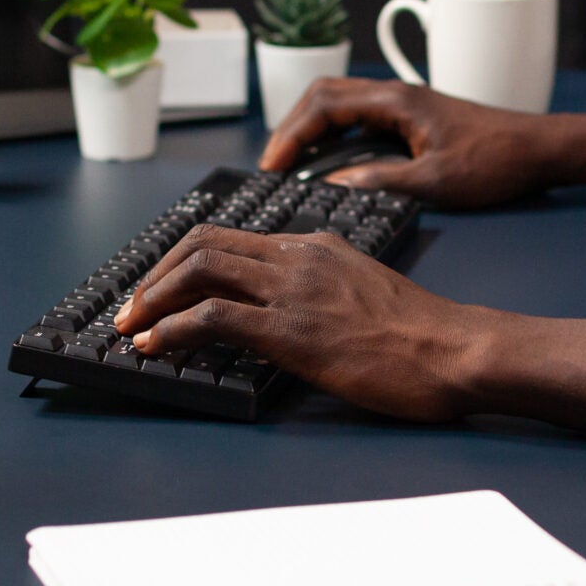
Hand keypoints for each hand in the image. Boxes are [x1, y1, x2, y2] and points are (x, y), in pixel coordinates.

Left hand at [115, 225, 501, 419]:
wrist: (455, 349)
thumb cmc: (422, 334)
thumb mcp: (364, 291)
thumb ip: (322, 287)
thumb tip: (282, 311)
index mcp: (315, 244)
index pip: (229, 236)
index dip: (181, 260)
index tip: (158, 288)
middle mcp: (298, 255)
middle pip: (202, 245)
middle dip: (155, 276)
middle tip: (130, 308)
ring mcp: (294, 289)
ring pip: (199, 271)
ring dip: (152, 299)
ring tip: (130, 327)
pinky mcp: (292, 329)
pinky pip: (214, 317)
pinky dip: (173, 329)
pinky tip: (157, 346)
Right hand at [259, 77, 558, 208]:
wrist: (539, 148)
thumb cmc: (496, 161)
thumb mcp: (436, 181)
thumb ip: (381, 181)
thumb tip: (333, 187)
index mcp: (397, 102)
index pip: (325, 104)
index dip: (291, 134)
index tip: (272, 166)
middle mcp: (397, 96)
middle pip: (324, 95)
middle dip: (292, 127)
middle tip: (274, 165)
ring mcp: (405, 105)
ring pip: (341, 104)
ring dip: (312, 129)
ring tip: (292, 166)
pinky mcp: (414, 119)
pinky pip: (361, 118)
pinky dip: (336, 135)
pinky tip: (332, 164)